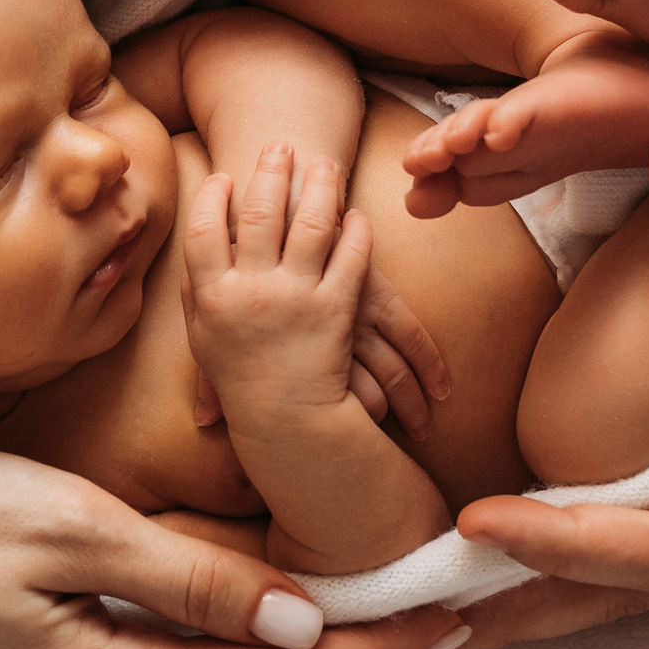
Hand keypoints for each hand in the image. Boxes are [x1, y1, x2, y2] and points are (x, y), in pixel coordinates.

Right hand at [180, 146, 372, 418]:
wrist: (289, 422)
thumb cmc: (242, 379)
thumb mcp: (205, 339)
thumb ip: (195, 294)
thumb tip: (190, 252)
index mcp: (212, 298)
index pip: (204, 232)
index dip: (212, 199)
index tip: (223, 174)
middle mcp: (251, 293)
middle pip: (258, 216)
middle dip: (269, 173)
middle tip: (279, 144)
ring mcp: (295, 298)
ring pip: (309, 225)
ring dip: (318, 188)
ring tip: (325, 162)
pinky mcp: (336, 307)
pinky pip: (348, 256)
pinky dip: (353, 230)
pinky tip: (354, 214)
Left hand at [191, 227, 451, 439]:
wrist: (278, 187)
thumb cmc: (244, 255)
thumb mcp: (224, 307)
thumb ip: (214, 363)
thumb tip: (204, 421)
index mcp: (281, 343)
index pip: (314, 406)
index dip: (333, 435)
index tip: (349, 461)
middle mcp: (315, 331)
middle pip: (360, 394)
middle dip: (382, 427)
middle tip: (396, 457)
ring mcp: (350, 306)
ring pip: (392, 368)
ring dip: (415, 403)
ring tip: (428, 433)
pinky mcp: (375, 287)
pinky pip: (410, 335)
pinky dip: (430, 365)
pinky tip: (445, 391)